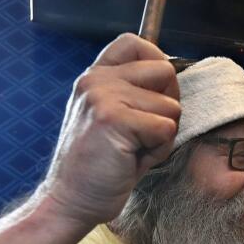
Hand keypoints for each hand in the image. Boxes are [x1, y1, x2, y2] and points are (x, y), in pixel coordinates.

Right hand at [38, 33, 180, 226]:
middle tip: (143, 132)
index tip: (154, 92)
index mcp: (95, 77)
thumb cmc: (100, 164)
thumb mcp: (114, 117)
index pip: (134, 43)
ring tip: (132, 150)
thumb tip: (173, 76)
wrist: (70, 200)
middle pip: (166, 71)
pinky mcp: (114, 119)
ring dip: (161, 135)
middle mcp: (96, 80)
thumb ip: (136, 93)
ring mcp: (103, 96)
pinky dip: (157, 151)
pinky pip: (166, 129)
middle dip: (167, 105)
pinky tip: (131, 160)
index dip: (157, 62)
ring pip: (171, 106)